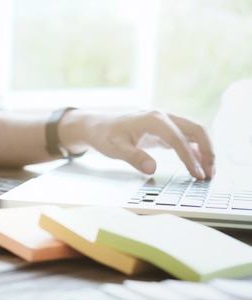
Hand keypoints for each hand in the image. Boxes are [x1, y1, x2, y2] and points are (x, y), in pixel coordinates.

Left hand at [60, 110, 215, 178]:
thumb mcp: (115, 148)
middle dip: (207, 150)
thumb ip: (134, 157)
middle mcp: (164, 117)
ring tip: (208, 171)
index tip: (197, 174)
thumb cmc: (105, 135)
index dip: (189, 158)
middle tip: (210, 172)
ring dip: (204, 150)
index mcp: (154, 119)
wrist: (97, 126)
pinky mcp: (164, 130)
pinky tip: (198, 164)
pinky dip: (194, 150)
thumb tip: (152, 169)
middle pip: (196, 130)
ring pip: (194, 133)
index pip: (178, 139)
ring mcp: (166, 122)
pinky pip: (185, 138)